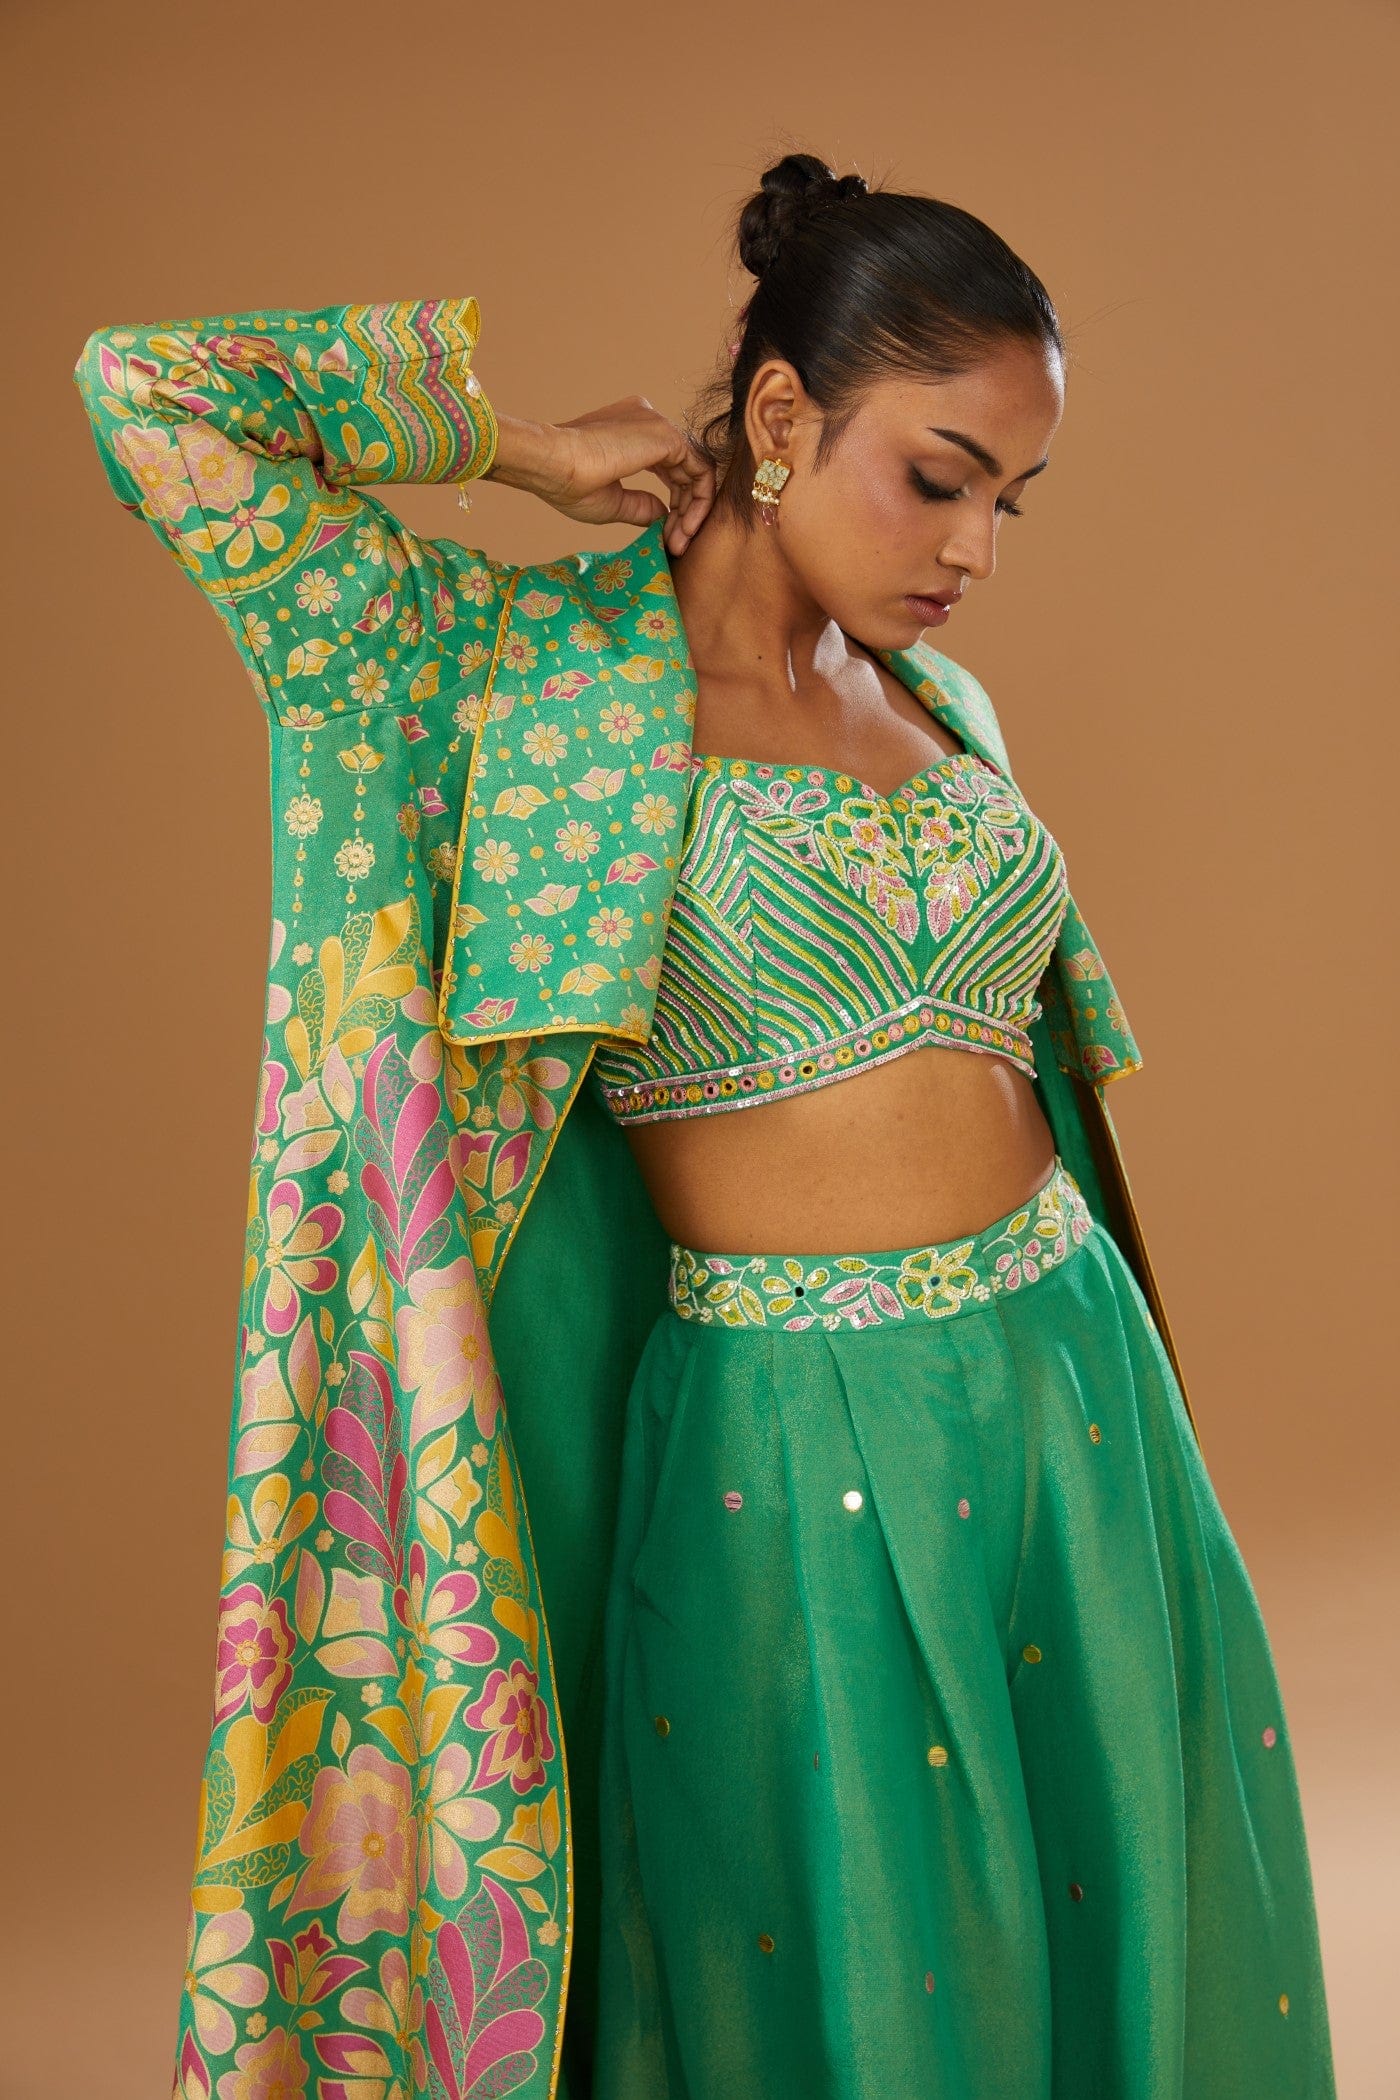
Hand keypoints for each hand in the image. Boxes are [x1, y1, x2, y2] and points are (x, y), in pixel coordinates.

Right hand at [486, 399, 715, 554]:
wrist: (550, 464)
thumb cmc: (568, 482)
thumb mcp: (612, 501)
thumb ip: (641, 505)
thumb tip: (664, 514)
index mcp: (632, 432)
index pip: (670, 469)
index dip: (674, 506)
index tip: (665, 537)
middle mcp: (649, 422)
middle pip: (685, 470)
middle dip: (685, 511)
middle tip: (676, 544)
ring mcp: (658, 425)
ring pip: (696, 470)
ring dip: (693, 511)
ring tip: (679, 541)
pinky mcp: (666, 434)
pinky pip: (701, 468)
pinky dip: (699, 500)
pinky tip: (685, 527)